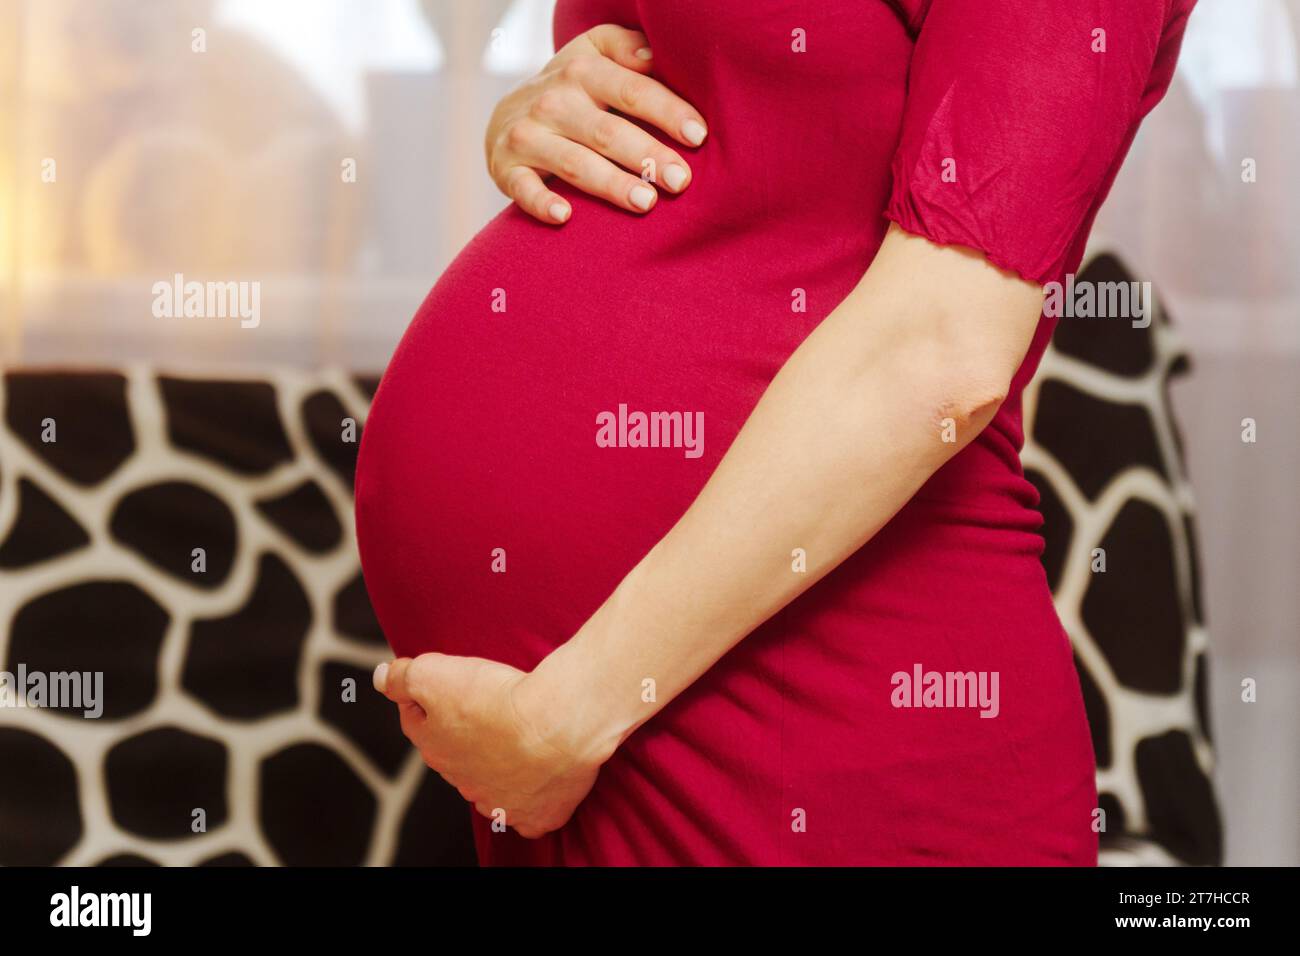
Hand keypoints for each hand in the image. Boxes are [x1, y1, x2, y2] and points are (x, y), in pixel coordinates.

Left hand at [374, 653, 604, 838]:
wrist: (557, 724)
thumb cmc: (499, 699)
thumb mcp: (435, 673)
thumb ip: (402, 676)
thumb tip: (381, 678)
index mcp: (435, 749)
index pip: (416, 720)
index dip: (427, 696)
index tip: (445, 681)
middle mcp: (463, 782)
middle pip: (456, 753)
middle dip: (464, 732)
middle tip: (487, 704)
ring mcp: (501, 803)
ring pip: (492, 783)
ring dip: (499, 763)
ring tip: (518, 734)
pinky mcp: (537, 815)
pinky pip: (529, 812)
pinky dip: (532, 796)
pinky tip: (539, 775)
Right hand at [485, 23, 707, 223]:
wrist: (507, 115)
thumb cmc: (571, 89)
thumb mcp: (593, 53)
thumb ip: (626, 47)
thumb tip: (656, 53)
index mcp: (582, 71)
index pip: (632, 91)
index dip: (667, 112)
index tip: (699, 136)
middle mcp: (554, 101)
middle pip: (608, 132)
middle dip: (647, 156)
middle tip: (680, 181)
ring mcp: (527, 135)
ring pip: (574, 163)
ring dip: (611, 184)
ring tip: (646, 202)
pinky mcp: (506, 167)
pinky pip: (523, 188)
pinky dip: (541, 202)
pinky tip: (565, 215)